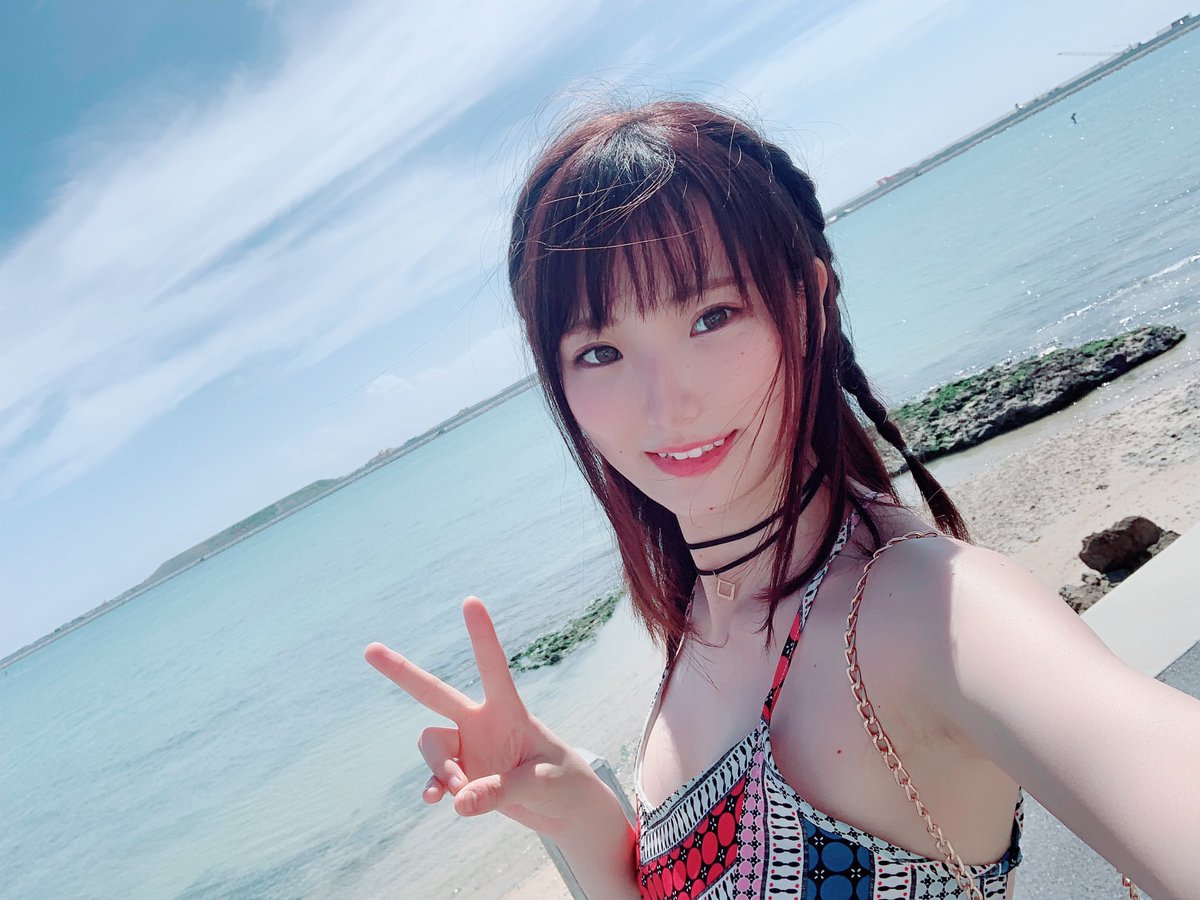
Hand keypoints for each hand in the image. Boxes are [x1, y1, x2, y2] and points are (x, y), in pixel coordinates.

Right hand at [365, 596, 591, 837]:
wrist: (564, 808)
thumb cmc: (563, 784)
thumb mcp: (540, 785)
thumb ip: (498, 791)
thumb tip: (457, 801)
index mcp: (508, 711)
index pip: (493, 667)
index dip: (481, 636)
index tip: (471, 600)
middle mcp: (481, 723)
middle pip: (434, 693)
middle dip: (402, 672)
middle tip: (369, 649)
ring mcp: (468, 748)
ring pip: (432, 746)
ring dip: (440, 769)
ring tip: (460, 793)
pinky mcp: (462, 775)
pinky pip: (435, 777)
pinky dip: (434, 788)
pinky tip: (434, 800)